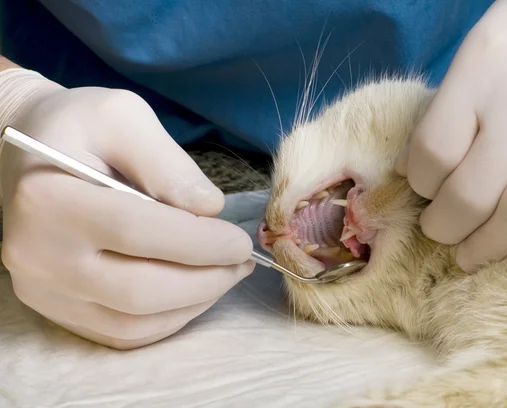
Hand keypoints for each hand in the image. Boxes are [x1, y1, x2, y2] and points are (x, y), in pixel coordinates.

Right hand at [0, 69, 253, 348]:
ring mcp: (41, 288)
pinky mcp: (52, 306)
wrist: (23, 153)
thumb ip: (167, 163)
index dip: (199, 242)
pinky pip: (119, 333)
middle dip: (205, 281)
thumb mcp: (122, 116)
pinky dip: (167, 320)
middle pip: (137, 290)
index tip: (241, 242)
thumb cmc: (76, 126)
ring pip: (132, 322)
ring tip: (225, 276)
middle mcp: (37, 253)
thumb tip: (210, 210)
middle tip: (241, 262)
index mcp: (49, 197)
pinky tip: (193, 294)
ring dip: (192, 305)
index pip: (137, 232)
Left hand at [395, 0, 506, 273]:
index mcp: (482, 72)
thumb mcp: (467, 63)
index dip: (419, 184)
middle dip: (444, 226)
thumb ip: (439, 116)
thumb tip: (408, 172)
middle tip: (437, 232)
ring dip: (489, 244)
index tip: (420, 190)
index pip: (435, 152)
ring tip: (468, 255)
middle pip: (473, 192)